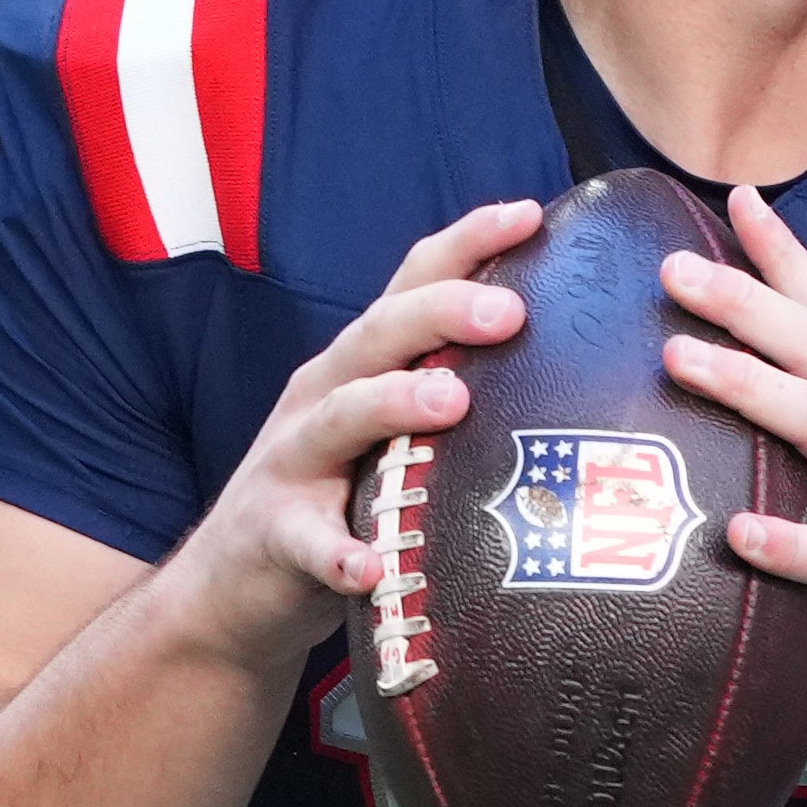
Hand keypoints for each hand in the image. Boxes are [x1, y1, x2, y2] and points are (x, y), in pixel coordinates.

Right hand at [160, 200, 538, 674]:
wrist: (232, 592)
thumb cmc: (340, 504)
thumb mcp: (393, 439)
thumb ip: (455, 399)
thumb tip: (573, 375)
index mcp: (361, 366)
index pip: (412, 284)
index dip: (466, 243)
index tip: (530, 214)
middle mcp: (322, 397)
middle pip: (379, 335)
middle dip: (443, 312)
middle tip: (511, 311)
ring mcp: (292, 464)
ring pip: (340, 418)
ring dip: (394, 403)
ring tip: (451, 402)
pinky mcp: (274, 537)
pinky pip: (308, 542)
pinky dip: (337, 554)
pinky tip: (368, 568)